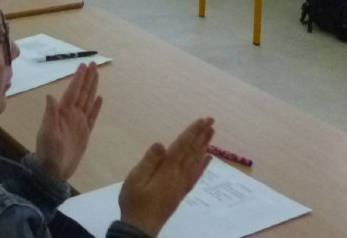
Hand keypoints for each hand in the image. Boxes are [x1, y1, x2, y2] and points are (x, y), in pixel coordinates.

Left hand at [35, 63, 102, 181]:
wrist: (53, 172)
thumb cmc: (48, 152)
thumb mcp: (47, 132)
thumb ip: (50, 114)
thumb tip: (50, 94)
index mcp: (63, 113)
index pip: (73, 92)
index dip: (78, 79)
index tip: (84, 65)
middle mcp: (71, 114)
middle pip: (82, 92)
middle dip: (87, 78)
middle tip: (93, 63)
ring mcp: (79, 123)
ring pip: (88, 101)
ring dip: (92, 88)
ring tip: (97, 75)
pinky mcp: (85, 133)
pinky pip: (92, 116)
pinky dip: (96, 107)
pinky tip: (100, 98)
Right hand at [118, 118, 213, 236]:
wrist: (140, 228)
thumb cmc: (135, 202)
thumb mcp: (135, 179)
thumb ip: (149, 161)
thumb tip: (161, 143)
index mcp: (167, 170)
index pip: (182, 146)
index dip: (191, 132)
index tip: (201, 120)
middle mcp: (179, 176)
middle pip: (192, 151)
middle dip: (201, 135)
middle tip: (211, 120)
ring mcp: (181, 185)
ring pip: (196, 161)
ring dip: (204, 145)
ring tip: (211, 133)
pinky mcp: (181, 193)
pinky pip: (195, 175)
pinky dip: (203, 165)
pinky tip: (208, 158)